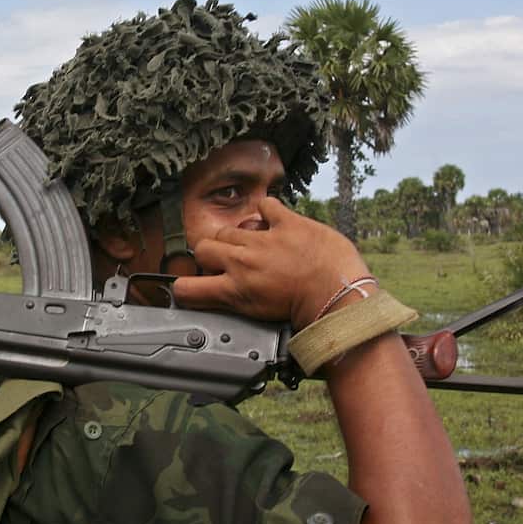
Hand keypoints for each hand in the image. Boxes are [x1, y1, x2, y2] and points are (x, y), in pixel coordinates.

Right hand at [171, 198, 369, 327]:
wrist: (338, 297)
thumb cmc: (307, 311)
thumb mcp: (261, 317)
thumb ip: (238, 302)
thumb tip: (226, 296)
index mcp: (234, 290)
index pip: (186, 288)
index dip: (184, 288)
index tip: (192, 288)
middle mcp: (242, 262)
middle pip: (202, 248)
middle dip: (209, 256)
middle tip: (225, 264)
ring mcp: (263, 240)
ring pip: (228, 230)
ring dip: (235, 238)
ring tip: (251, 247)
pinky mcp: (287, 223)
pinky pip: (266, 206)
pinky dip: (268, 212)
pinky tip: (273, 222)